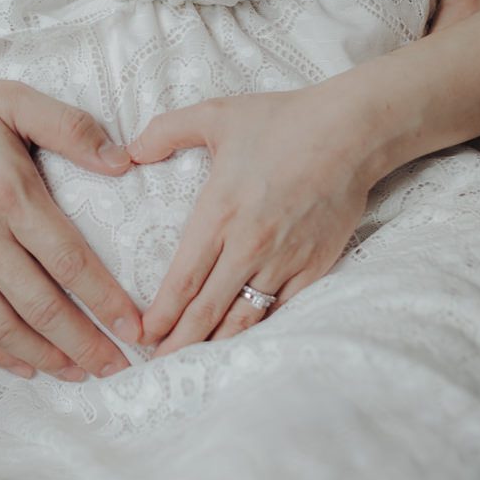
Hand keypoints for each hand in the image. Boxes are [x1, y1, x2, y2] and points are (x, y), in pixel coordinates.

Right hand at [0, 75, 142, 380]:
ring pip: (3, 328)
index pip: (69, 261)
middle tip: (118, 368)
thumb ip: (69, 127)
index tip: (134, 326)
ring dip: (45, 357)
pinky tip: (24, 364)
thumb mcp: (11, 99)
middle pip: (42, 307)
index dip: (106, 300)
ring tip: (79, 374)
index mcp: (9, 194)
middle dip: (85, 344)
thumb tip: (122, 161)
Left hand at [132, 89, 373, 353]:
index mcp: (219, 213)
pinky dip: (258, 330)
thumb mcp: (214, 115)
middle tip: (156, 364)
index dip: (160, 314)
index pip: (182, 280)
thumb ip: (165, 131)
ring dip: (215, 344)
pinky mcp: (314, 267)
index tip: (141, 334)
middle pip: (206, 310)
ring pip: (243, 318)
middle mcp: (248, 245)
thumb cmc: (281, 121)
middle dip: (178, 342)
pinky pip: (281, 310)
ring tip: (191, 363)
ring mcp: (284, 261)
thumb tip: (128, 150)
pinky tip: (241, 342)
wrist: (350, 132)